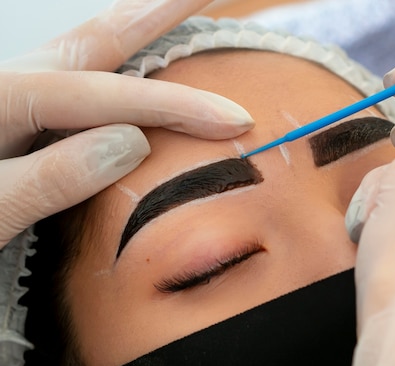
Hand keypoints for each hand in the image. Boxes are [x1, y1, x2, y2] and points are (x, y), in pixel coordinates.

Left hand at [0, 0, 253, 247]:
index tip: (231, 118)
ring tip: (176, 8)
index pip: (102, 97)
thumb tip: (129, 143)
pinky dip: (117, 65)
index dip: (173, 107)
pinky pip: (78, 81)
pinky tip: (135, 66)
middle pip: (95, 42)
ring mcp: (14, 99)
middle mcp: (9, 86)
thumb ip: (48, 180)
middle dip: (155, 14)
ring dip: (138, 27)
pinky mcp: (19, 119)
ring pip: (86, 52)